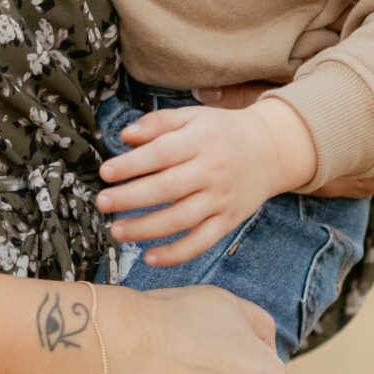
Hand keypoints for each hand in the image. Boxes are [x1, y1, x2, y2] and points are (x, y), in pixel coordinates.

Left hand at [96, 96, 316, 264]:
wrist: (270, 150)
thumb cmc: (222, 132)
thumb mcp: (193, 116)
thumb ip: (159, 123)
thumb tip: (125, 136)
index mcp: (201, 141)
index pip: (161, 154)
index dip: (131, 165)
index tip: (105, 172)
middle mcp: (212, 171)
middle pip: (167, 188)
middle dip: (131, 198)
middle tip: (103, 203)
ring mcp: (222, 199)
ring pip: (181, 219)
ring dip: (146, 228)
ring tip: (116, 230)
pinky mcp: (228, 221)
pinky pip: (201, 242)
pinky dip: (176, 254)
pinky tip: (150, 258)